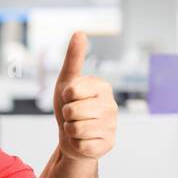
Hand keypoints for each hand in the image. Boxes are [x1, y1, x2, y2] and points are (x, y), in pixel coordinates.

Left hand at [53, 31, 116, 160]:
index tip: (70, 98)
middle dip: (66, 115)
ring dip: (70, 130)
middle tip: (73, 116)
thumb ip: (74, 58)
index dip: (64, 97)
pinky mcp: (108, 144)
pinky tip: (83, 140)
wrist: (73, 135)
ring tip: (77, 127)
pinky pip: (81, 145)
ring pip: (76, 129)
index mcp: (103, 87)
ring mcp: (112, 126)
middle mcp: (111, 105)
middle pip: (72, 111)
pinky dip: (76, 144)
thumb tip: (80, 32)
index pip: (72, 91)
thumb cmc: (70, 106)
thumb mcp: (67, 81)